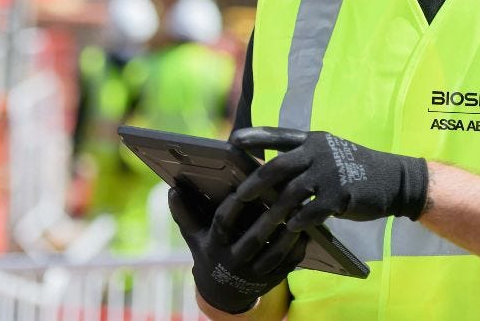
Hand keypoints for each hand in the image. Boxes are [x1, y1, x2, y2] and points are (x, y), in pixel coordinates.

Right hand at [168, 182, 307, 313]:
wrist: (223, 293)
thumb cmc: (210, 253)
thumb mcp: (194, 237)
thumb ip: (185, 213)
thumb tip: (172, 188)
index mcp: (214, 246)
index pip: (223, 223)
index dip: (233, 205)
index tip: (245, 186)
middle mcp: (233, 261)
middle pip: (253, 239)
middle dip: (269, 219)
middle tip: (284, 196)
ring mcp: (254, 274)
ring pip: (275, 254)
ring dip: (289, 234)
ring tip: (300, 212)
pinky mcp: (271, 281)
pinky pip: (288, 265)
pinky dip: (298, 249)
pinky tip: (307, 232)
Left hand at [229, 127, 427, 239]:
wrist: (393, 179)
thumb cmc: (354, 168)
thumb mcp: (330, 152)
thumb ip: (304, 157)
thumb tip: (271, 173)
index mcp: (313, 139)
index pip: (278, 135)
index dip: (255, 136)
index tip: (233, 140)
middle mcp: (319, 152)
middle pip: (278, 166)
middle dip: (255, 183)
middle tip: (238, 197)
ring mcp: (330, 172)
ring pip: (291, 193)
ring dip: (273, 211)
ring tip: (260, 225)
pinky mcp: (341, 194)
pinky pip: (312, 210)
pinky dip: (298, 220)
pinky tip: (290, 229)